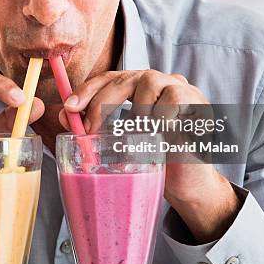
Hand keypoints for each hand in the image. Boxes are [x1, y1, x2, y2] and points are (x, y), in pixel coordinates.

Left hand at [60, 69, 240, 242]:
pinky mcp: (198, 100)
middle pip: (124, 78)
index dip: (87, 89)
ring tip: (144, 137)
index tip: (69, 107)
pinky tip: (165, 135)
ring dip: (138, 114)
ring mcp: (180, 88)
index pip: (109, 78)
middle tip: (90, 130)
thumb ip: (95, 127)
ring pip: (148, 83)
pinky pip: (172, 100)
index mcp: (138, 88)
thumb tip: (66, 115)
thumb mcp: (119, 143)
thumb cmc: (152, 161)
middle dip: (101, 103)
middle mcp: (158, 82)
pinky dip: (162, 119)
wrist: (187, 185)